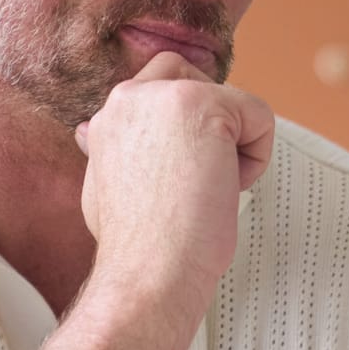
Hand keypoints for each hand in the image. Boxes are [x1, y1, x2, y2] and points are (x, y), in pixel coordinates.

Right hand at [74, 52, 274, 309]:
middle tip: (199, 178)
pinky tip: (225, 188)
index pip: (161, 89)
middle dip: (212, 119)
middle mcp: (129, 96)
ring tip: (206, 190)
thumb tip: (88, 130)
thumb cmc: (135, 247)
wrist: (147, 273)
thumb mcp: (103, 188)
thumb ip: (105, 152)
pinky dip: (258, 157)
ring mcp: (164, 96)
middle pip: (193, 76)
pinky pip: (260, 115)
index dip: (184, 131)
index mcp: (108, 116)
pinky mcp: (202, 104)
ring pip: (231, 101)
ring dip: (235, 147)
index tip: (177, 180)